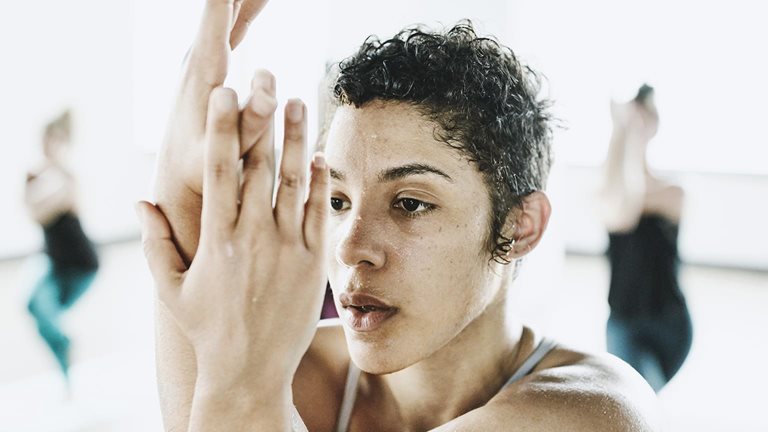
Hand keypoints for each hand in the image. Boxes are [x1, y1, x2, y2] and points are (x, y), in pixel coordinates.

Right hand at [139, 87, 329, 392]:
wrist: (251, 371)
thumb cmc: (207, 329)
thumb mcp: (171, 290)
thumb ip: (154, 243)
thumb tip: (141, 200)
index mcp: (216, 240)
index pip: (219, 172)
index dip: (223, 129)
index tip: (226, 95)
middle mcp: (254, 238)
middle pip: (261, 167)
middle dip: (264, 121)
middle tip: (269, 83)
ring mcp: (288, 249)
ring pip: (295, 182)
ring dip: (298, 139)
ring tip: (299, 103)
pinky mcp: (312, 263)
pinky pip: (318, 213)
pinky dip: (320, 182)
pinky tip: (320, 156)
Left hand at [157, 0, 274, 197]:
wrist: (178, 176)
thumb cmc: (200, 170)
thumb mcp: (222, 152)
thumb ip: (248, 122)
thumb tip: (268, 82)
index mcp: (202, 69)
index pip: (217, 10)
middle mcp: (200, 55)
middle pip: (226, 3)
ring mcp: (205, 58)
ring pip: (231, 10)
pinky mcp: (213, 66)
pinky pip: (234, 26)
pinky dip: (247, 7)